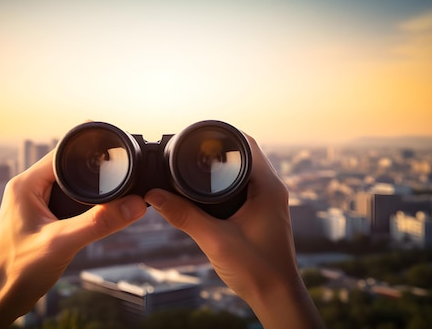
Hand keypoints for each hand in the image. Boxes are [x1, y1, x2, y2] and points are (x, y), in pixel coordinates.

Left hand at [0, 150, 146, 328]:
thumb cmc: (15, 271)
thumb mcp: (62, 242)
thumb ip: (99, 223)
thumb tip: (134, 205)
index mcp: (25, 184)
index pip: (63, 154)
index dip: (90, 150)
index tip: (116, 153)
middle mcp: (27, 189)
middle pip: (69, 168)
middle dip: (94, 173)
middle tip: (120, 179)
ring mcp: (33, 204)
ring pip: (69, 187)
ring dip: (88, 192)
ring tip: (112, 198)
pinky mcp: (40, 219)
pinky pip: (67, 204)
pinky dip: (83, 207)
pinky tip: (96, 217)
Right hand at [145, 134, 323, 328]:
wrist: (276, 296)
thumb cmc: (257, 270)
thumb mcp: (214, 240)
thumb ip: (183, 216)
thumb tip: (155, 196)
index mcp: (268, 188)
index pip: (247, 144)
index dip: (222, 136)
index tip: (197, 136)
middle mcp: (273, 189)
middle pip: (245, 154)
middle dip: (219, 149)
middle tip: (192, 150)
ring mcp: (270, 201)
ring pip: (245, 170)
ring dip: (224, 165)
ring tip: (197, 165)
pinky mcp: (264, 212)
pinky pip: (245, 186)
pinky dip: (227, 182)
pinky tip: (209, 190)